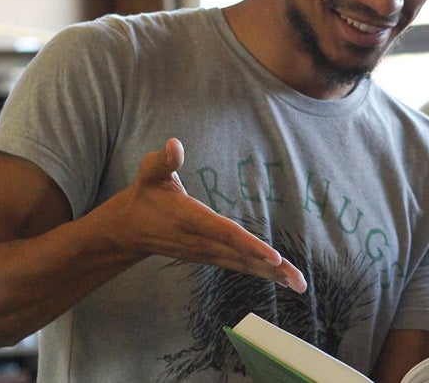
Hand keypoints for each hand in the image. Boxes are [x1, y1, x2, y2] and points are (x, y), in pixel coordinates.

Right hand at [97, 138, 307, 291]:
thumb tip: (174, 144)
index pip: (225, 233)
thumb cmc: (145, 195)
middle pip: (241, 256)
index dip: (250, 245)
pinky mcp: (210, 257)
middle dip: (272, 269)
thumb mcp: (149, 173)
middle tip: (299, 280)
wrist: (128, 230)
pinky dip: (261, 273)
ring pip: (243, 265)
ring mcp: (206, 253)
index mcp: (191, 219)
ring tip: (300, 284)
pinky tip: (282, 279)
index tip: (274, 257)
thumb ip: (163, 160)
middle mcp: (201, 241)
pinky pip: (238, 266)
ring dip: (272, 276)